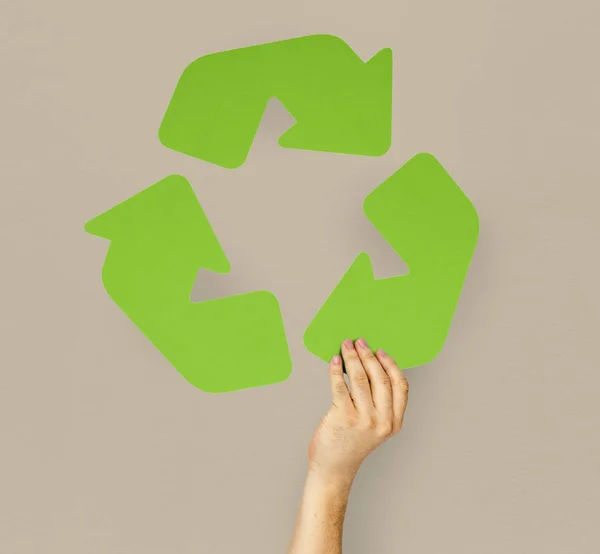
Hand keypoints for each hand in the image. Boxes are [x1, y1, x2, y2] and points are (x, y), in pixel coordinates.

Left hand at [308, 338, 408, 480]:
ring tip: (345, 346)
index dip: (391, 364)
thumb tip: (368, 365)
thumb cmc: (351, 443)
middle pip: (380, 378)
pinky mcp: (343, 417)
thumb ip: (378, 403)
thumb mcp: (376, 426)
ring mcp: (363, 419)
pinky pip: (340, 386)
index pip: (400, 386)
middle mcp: (382, 421)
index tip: (380, 351)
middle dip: (369, 356)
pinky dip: (337, 370)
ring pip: (360, 379)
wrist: (334, 468)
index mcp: (394, 422)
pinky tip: (334, 361)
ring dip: (352, 357)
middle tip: (359, 342)